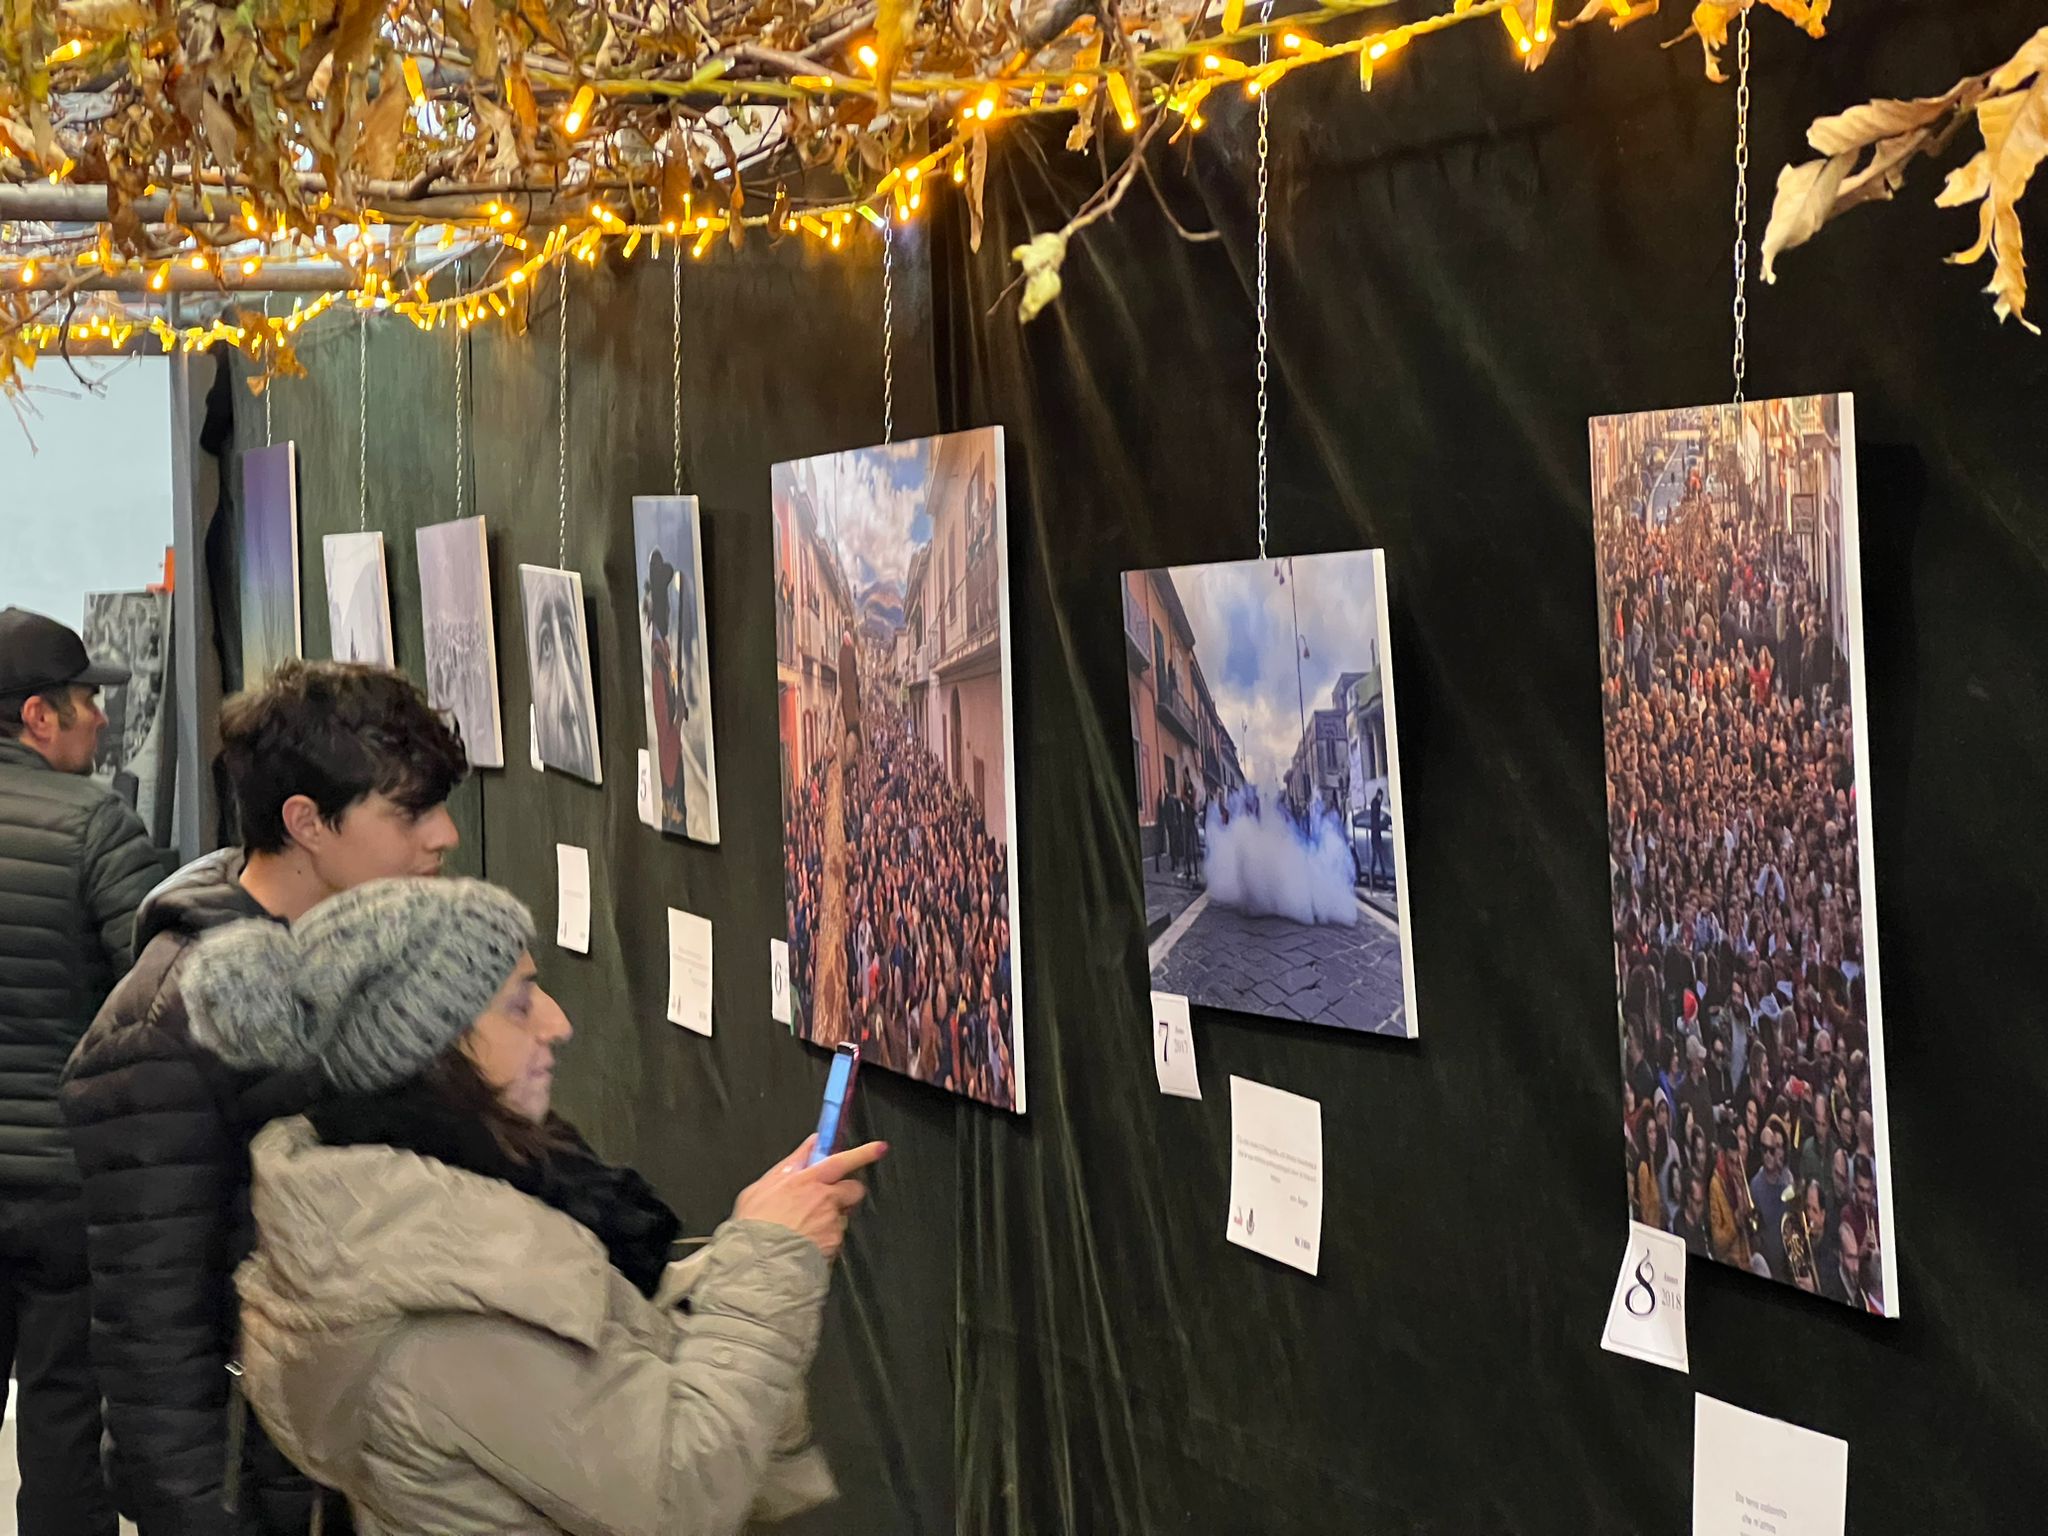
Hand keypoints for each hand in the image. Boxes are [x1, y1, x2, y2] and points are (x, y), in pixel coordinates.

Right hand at [732, 1136, 887, 1259]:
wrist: (759, 1267)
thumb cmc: (753, 1228)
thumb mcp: (760, 1188)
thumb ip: (789, 1165)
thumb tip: (807, 1147)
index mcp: (807, 1181)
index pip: (841, 1160)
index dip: (863, 1152)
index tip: (879, 1148)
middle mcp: (824, 1200)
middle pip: (853, 1189)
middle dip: (846, 1193)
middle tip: (827, 1200)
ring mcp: (832, 1224)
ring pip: (842, 1217)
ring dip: (831, 1221)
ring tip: (803, 1231)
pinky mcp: (835, 1245)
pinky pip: (835, 1239)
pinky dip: (824, 1241)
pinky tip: (803, 1245)